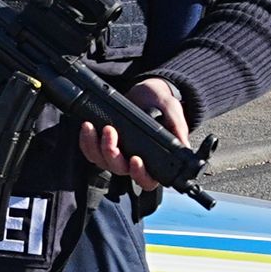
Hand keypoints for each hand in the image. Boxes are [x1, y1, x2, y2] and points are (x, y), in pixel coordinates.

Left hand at [79, 75, 192, 193]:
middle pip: (119, 169)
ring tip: (102, 127)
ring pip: (103, 162)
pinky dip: (87, 141)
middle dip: (113, 153)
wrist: (146, 91)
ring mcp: (117, 154)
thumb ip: (178, 128)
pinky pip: (90, 151)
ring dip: (98, 146)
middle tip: (111, 132)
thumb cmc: (161, 103)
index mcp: (154, 161)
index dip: (140, 175)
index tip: (135, 159)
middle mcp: (133, 161)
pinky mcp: (103, 144)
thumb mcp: (173, 111)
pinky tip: (88, 127)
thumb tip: (183, 146)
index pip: (147, 180)